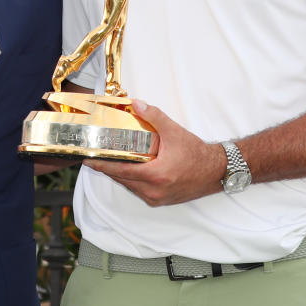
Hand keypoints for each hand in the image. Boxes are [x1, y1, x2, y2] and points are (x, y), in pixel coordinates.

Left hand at [84, 100, 225, 206]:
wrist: (217, 171)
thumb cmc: (197, 154)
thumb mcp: (174, 132)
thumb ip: (154, 116)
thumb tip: (136, 104)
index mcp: (156, 176)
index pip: (120, 171)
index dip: (102, 165)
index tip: (88, 160)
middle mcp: (154, 191)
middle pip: (122, 180)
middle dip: (108, 169)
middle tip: (94, 157)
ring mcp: (157, 199)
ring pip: (130, 187)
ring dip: (119, 175)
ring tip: (108, 161)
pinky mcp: (161, 201)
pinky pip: (139, 191)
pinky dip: (131, 181)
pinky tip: (129, 169)